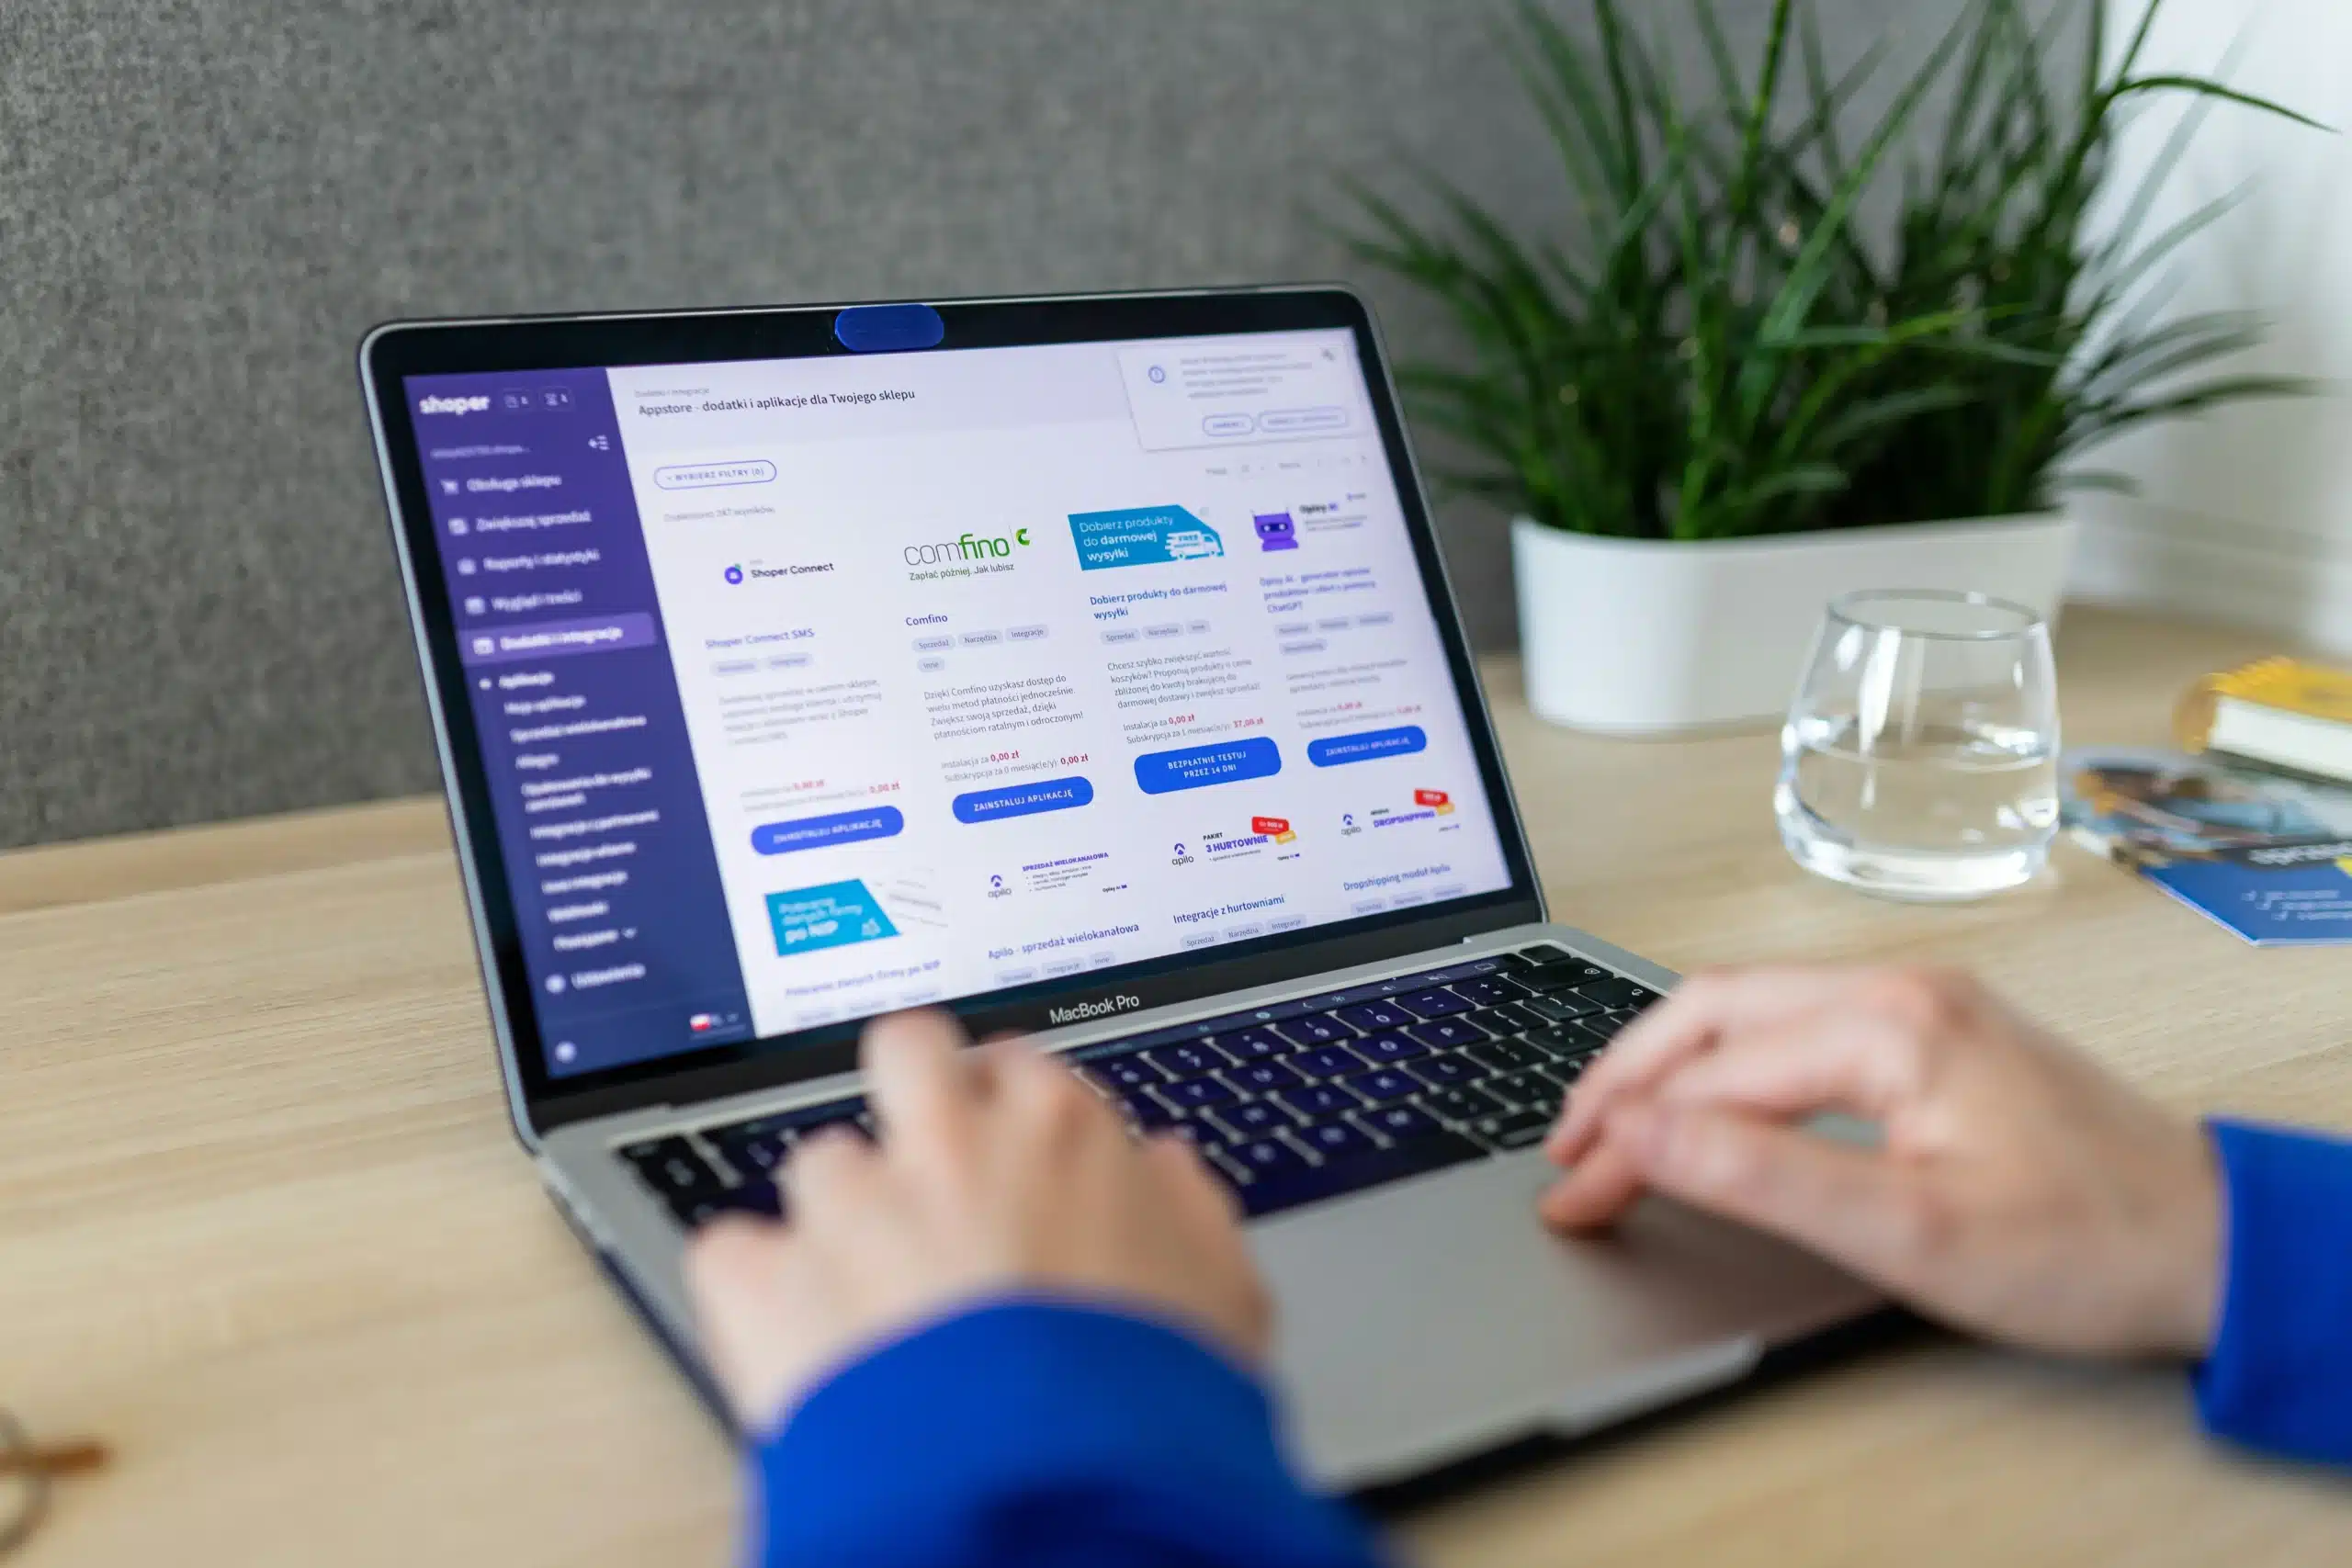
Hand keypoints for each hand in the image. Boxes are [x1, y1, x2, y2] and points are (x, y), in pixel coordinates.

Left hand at [684, 1011, 1270, 1431]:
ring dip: (838, 1219)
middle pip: (905, 1052)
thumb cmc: (1151, 1406)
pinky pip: (730, 1252)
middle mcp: (950, 1143)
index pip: (1016, 1068)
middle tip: (921, 1167)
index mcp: (1062, 1132)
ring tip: (870, 1301)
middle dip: (907, 1094)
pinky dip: (754, 1292)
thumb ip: (1188, 1214)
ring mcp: (853, 1206)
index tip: (1008, 1154)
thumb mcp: (1221, 1299)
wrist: (1060, 1495)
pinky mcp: (770, 1283)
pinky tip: (792, 1340)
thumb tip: (1161, 1173)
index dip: (1007, 1113)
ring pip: (820, 1164)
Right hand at [1541, 967, 2222, 1359]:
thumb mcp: (1909, 1231)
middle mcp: (1900, 986)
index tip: (1572, 1197)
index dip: (1624, 1137)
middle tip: (1563, 1150)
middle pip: (1713, 1007)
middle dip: (1624, 1077)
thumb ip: (1761, 1174)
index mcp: (1889, 1021)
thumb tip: (1641, 1134)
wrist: (2214, 1246)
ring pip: (1749, 1008)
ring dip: (1669, 1064)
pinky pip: (1794, 1024)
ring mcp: (1920, 1001)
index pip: (1710, 1071)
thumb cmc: (2089, 1246)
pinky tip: (1703, 1102)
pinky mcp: (1934, 1031)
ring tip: (1608, 1127)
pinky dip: (1726, 1064)